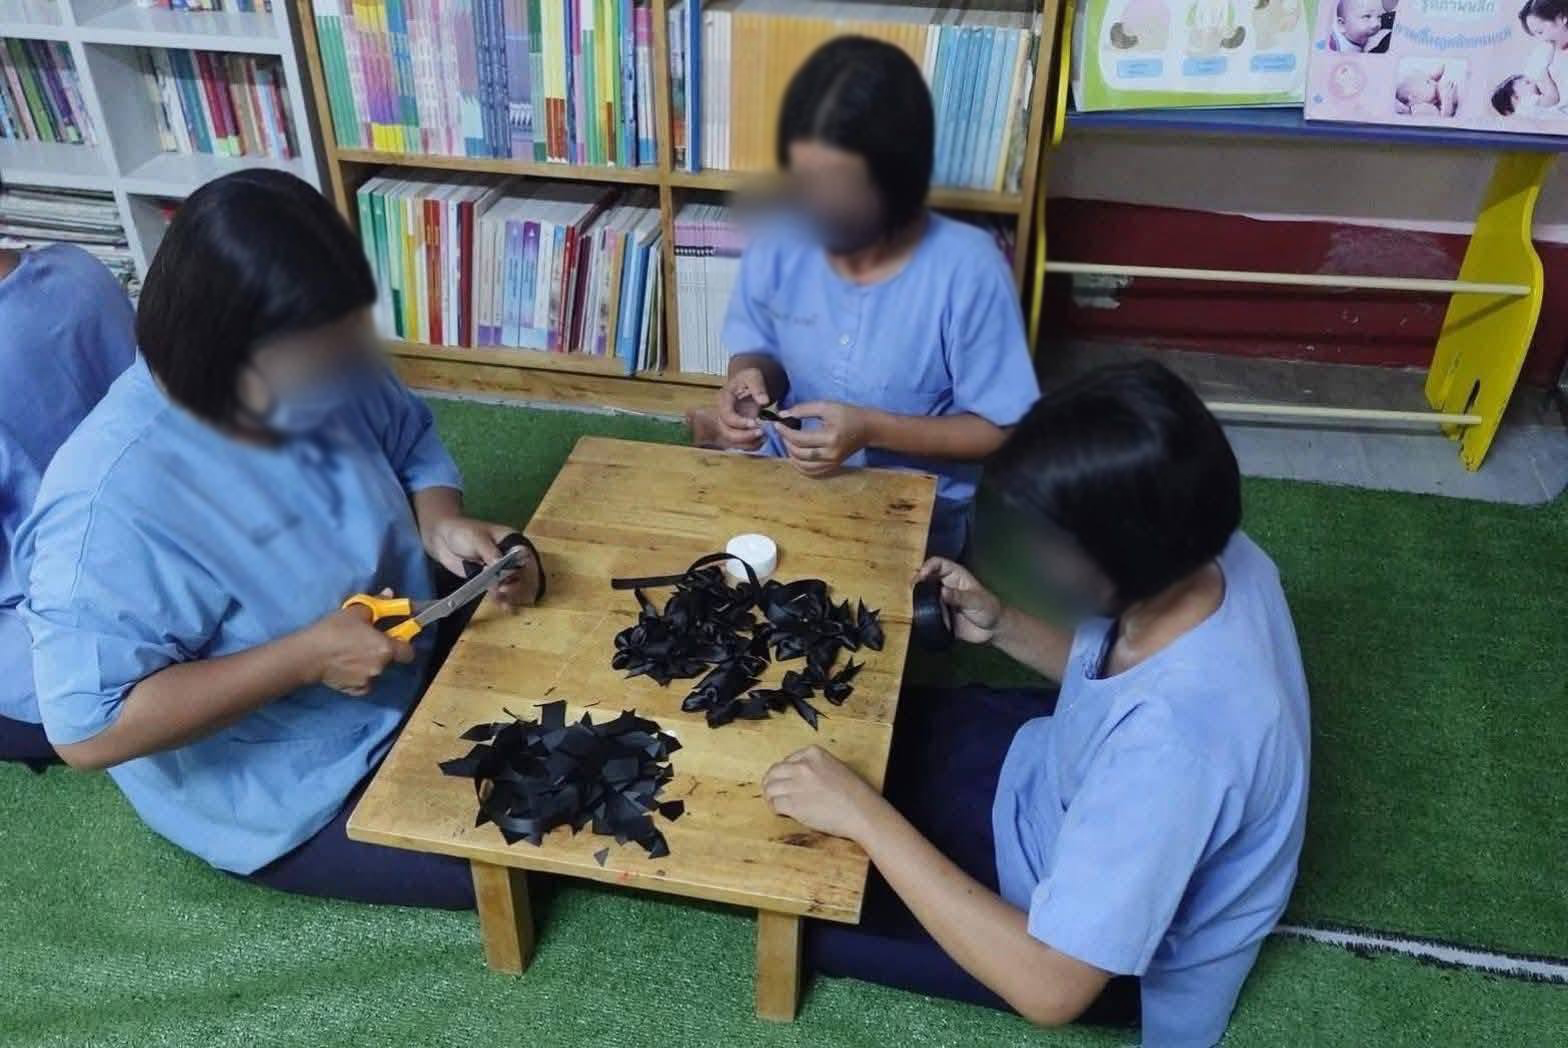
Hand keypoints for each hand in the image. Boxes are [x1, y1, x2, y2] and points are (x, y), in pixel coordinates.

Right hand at [305, 605, 415, 696]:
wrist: (307, 655)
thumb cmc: (333, 630)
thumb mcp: (355, 612)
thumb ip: (377, 604)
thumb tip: (390, 593)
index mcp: (385, 649)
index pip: (408, 652)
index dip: (403, 644)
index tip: (394, 637)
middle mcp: (380, 668)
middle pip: (389, 660)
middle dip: (382, 652)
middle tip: (366, 642)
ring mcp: (368, 682)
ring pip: (375, 671)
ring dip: (369, 663)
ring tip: (351, 654)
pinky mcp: (355, 691)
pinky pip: (363, 683)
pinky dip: (358, 676)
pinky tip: (345, 667)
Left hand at [425, 516, 539, 607]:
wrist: (441, 539)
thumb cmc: (462, 532)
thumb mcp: (478, 540)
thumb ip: (491, 553)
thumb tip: (502, 567)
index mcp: (510, 540)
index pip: (524, 555)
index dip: (522, 566)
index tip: (513, 575)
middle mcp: (508, 555)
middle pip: (519, 571)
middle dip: (513, 582)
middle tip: (503, 588)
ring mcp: (498, 567)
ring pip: (509, 582)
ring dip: (508, 592)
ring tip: (501, 599)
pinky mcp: (487, 578)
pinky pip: (497, 588)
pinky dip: (499, 597)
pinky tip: (503, 605)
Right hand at [714, 367, 770, 450]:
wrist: (750, 383)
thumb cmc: (750, 378)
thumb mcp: (754, 376)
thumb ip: (758, 387)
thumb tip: (764, 401)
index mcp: (724, 399)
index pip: (726, 416)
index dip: (739, 422)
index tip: (756, 422)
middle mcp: (723, 413)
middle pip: (727, 432)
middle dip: (744, 436)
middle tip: (762, 433)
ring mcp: (729, 423)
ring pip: (734, 440)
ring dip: (749, 442)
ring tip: (765, 436)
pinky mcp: (737, 429)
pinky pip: (741, 443)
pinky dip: (753, 444)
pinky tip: (764, 438)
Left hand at [762, 745, 885, 841]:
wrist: (861, 811)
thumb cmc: (854, 793)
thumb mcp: (834, 767)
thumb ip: (814, 767)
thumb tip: (798, 777)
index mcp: (812, 753)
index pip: (786, 761)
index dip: (784, 775)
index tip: (787, 783)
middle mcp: (802, 766)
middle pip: (773, 772)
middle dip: (772, 784)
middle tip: (774, 794)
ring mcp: (796, 784)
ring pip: (770, 788)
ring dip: (771, 797)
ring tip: (778, 805)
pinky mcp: (793, 804)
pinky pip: (775, 804)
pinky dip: (775, 809)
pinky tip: (782, 813)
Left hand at [776, 401, 873, 476]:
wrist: (868, 428)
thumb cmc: (848, 414)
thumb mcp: (826, 406)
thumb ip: (803, 409)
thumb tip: (782, 414)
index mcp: (830, 437)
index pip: (799, 439)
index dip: (785, 432)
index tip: (777, 424)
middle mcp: (831, 454)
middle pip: (799, 454)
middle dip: (786, 442)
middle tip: (783, 432)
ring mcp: (832, 463)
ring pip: (803, 466)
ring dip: (791, 455)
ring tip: (789, 443)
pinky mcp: (832, 467)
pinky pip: (811, 472)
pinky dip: (799, 466)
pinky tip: (796, 455)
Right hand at [914, 557, 1004, 644]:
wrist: (992, 630)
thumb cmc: (989, 609)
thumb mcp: (976, 601)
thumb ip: (960, 597)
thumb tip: (942, 592)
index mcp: (955, 575)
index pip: (938, 564)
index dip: (928, 566)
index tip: (922, 575)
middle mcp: (944, 585)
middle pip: (926, 577)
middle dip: (916, 580)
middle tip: (910, 588)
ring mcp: (940, 600)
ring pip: (923, 594)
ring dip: (914, 596)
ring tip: (907, 601)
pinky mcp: (938, 614)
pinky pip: (924, 611)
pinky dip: (917, 612)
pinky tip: (913, 615)